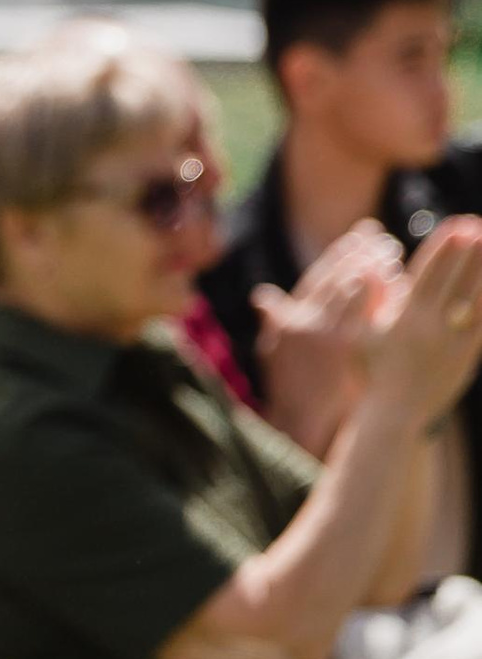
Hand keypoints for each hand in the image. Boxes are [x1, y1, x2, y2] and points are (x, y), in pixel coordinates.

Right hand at [254, 222, 397, 456]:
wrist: (302, 421)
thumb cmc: (290, 387)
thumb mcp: (273, 351)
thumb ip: (273, 320)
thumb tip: (262, 296)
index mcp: (289, 318)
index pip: (319, 276)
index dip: (340, 253)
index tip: (359, 237)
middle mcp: (306, 321)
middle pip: (337, 276)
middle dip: (361, 252)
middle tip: (383, 238)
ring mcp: (326, 333)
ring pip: (353, 288)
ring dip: (373, 266)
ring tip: (392, 252)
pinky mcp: (346, 346)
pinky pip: (367, 311)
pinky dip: (381, 292)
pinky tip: (396, 279)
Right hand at [366, 215, 481, 429]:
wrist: (395, 419)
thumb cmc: (370, 377)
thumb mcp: (357, 338)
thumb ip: (363, 302)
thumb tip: (368, 269)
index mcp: (405, 319)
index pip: (429, 273)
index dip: (444, 248)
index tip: (455, 225)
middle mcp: (433, 327)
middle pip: (457, 279)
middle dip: (468, 251)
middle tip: (478, 225)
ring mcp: (455, 342)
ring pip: (476, 298)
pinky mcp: (469, 356)